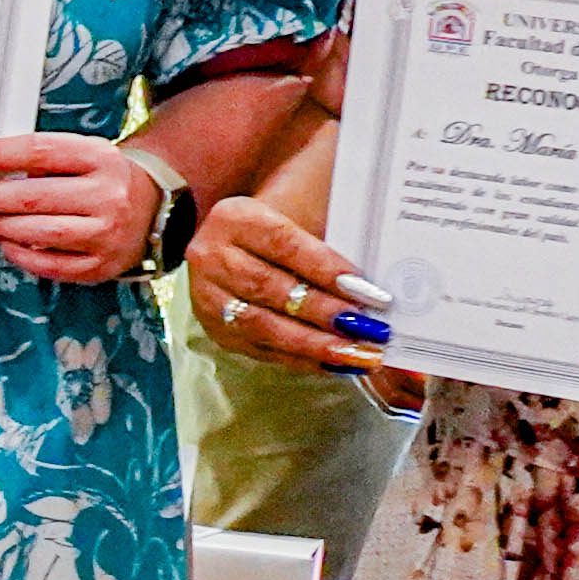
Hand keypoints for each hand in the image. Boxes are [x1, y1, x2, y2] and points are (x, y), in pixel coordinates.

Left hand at [0, 131, 163, 284]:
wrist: (156, 208)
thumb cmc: (103, 178)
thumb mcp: (82, 154)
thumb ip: (39, 158)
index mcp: (99, 158)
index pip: (37, 152)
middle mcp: (106, 195)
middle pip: (31, 196)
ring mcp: (105, 234)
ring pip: (36, 233)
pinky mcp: (100, 267)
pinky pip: (47, 265)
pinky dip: (17, 253)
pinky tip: (2, 241)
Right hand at [189, 191, 388, 373]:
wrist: (231, 245)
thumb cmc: (276, 230)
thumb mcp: (297, 215)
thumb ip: (329, 240)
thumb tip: (370, 283)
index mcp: (234, 219)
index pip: (284, 244)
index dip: (325, 269)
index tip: (365, 290)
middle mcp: (212, 258)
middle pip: (271, 289)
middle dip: (324, 312)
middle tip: (367, 328)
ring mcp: (209, 298)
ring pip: (264, 326)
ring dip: (315, 344)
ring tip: (357, 354)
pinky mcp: (216, 330)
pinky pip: (262, 350)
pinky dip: (302, 359)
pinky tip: (335, 364)